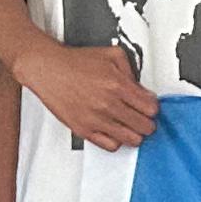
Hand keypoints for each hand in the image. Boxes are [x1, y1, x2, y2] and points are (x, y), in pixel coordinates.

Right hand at [26, 41, 159, 150]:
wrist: (48, 69)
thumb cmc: (76, 62)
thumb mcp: (112, 55)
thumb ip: (131, 71)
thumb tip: (142, 90)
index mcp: (117, 84)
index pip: (150, 108)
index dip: (152, 108)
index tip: (149, 106)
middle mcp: (108, 104)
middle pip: (145, 126)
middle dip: (147, 122)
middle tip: (143, 119)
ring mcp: (96, 119)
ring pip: (131, 139)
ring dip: (135, 134)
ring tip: (131, 127)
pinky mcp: (84, 130)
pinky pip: (111, 146)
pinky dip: (117, 141)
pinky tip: (115, 132)